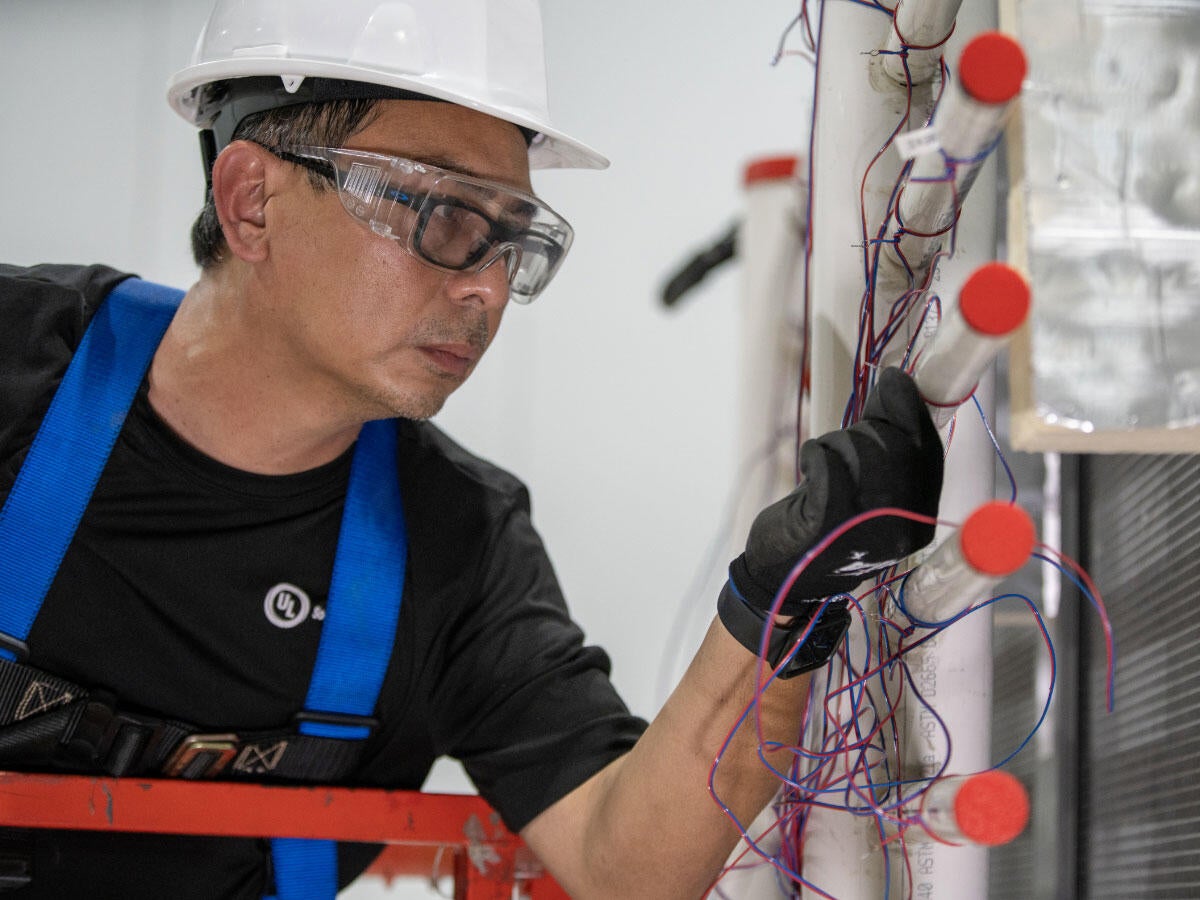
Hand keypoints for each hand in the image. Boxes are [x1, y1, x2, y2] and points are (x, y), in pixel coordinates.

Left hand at [728, 367, 942, 615]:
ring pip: (862, 450)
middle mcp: (903, 527)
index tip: (895, 382)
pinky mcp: (830, 524)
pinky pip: (829, 465)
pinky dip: (815, 453)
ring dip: (835, 443)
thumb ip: (884, 442)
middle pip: (895, 445)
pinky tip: (809, 463)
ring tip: (823, 461)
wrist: (782, 579)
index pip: (928, 451)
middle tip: (839, 445)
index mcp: (921, 519)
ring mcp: (867, 527)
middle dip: (864, 430)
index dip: (911, 410)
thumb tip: (895, 383)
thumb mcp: (865, 486)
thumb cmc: (824, 525)